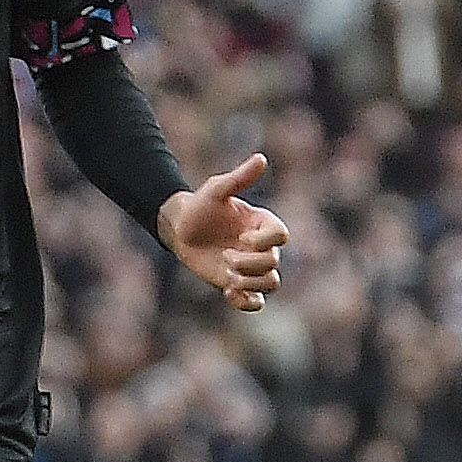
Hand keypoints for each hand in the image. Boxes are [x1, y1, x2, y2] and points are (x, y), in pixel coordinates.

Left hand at [159, 154, 289, 312]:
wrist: (181, 228)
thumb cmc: (200, 205)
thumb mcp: (217, 189)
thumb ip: (240, 178)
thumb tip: (261, 158)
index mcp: (261, 224)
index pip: (281, 236)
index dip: (264, 241)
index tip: (241, 237)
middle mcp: (261, 246)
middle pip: (273, 263)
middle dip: (249, 264)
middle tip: (225, 257)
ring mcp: (251, 267)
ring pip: (271, 283)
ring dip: (250, 283)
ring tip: (228, 278)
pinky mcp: (239, 284)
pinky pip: (256, 302)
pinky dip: (247, 302)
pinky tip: (227, 291)